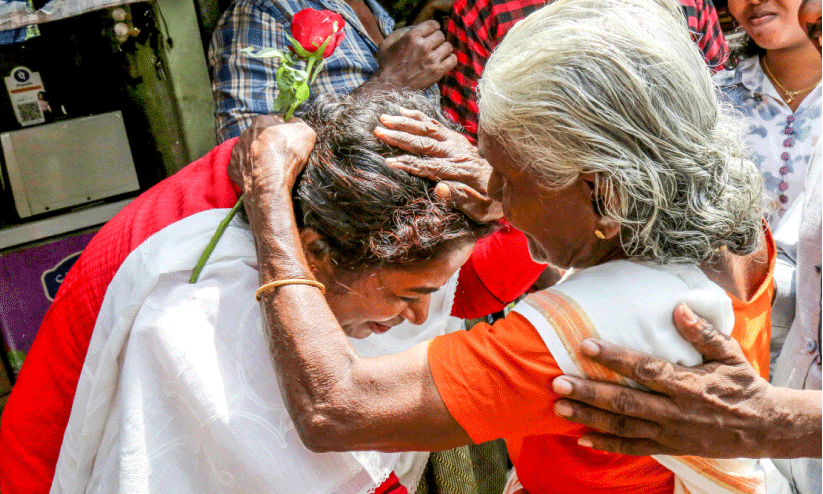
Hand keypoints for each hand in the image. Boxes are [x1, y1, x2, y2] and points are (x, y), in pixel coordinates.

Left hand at [229, 115, 316, 196]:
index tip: (290, 140)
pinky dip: (250, 169)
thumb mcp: (306, 133)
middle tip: (280, 155)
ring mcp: (237, 150)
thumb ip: (299, 124)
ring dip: (258, 155)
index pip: (275, 121)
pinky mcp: (233, 166)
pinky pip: (242, 165)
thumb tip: (294, 123)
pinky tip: (260, 174)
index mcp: (261, 121)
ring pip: (249, 149)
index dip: (284, 130)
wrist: (270, 182)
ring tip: (270, 166)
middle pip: (260, 135)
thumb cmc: (287, 155)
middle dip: (269, 142)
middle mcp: (245, 133)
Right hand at [372, 20, 455, 90]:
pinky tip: (443, 61)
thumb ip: (402, 31)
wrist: (389, 87)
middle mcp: (423, 46)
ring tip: (437, 54)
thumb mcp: (388, 42)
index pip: (433, 24)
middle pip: (441, 35)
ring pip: (448, 47)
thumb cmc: (387, 64)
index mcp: (412, 36)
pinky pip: (452, 60)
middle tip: (431, 46)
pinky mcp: (437, 72)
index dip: (432, 28)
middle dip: (436, 40)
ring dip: (443, 49)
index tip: (430, 33)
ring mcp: (431, 60)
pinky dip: (449, 59)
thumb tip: (418, 28)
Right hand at [375, 108, 502, 222]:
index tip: (389, 161)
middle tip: (379, 131)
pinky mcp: (457, 138)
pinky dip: (419, 116)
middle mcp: (457, 153)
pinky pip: (435, 123)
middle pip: (425, 144)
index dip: (409, 164)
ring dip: (405, 123)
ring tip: (384, 117)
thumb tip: (440, 188)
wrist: (509, 186)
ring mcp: (457, 143)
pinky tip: (403, 110)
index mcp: (460, 172)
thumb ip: (461, 198)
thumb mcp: (479, 209)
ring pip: (428, 129)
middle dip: (400, 137)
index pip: (429, 167)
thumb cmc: (490, 203)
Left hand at [551, 303, 784, 457]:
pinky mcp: (668, 447)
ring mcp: (670, 432)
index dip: (614, 357)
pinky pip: (633, 447)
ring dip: (589, 417)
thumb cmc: (742, 385)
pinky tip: (581, 437)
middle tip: (558, 382)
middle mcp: (675, 411)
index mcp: (688, 384)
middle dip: (589, 392)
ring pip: (623, 426)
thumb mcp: (729, 354)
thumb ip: (703, 332)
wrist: (763, 427)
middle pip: (625, 402)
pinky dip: (606, 444)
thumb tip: (677, 307)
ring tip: (559, 407)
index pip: (645, 369)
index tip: (586, 344)